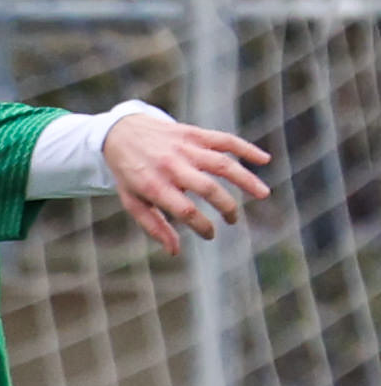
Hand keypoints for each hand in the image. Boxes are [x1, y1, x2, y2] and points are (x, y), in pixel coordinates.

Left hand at [103, 115, 270, 254]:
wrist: (121, 133)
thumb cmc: (129, 174)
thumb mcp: (132, 202)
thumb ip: (154, 226)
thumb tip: (175, 252)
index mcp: (155, 186)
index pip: (186, 211)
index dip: (202, 226)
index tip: (210, 235)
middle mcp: (172, 166)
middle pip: (208, 188)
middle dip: (227, 207)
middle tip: (232, 220)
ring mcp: (185, 148)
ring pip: (223, 164)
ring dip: (246, 180)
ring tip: (263, 195)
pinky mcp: (195, 133)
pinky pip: (225, 140)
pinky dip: (246, 149)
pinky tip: (264, 160)